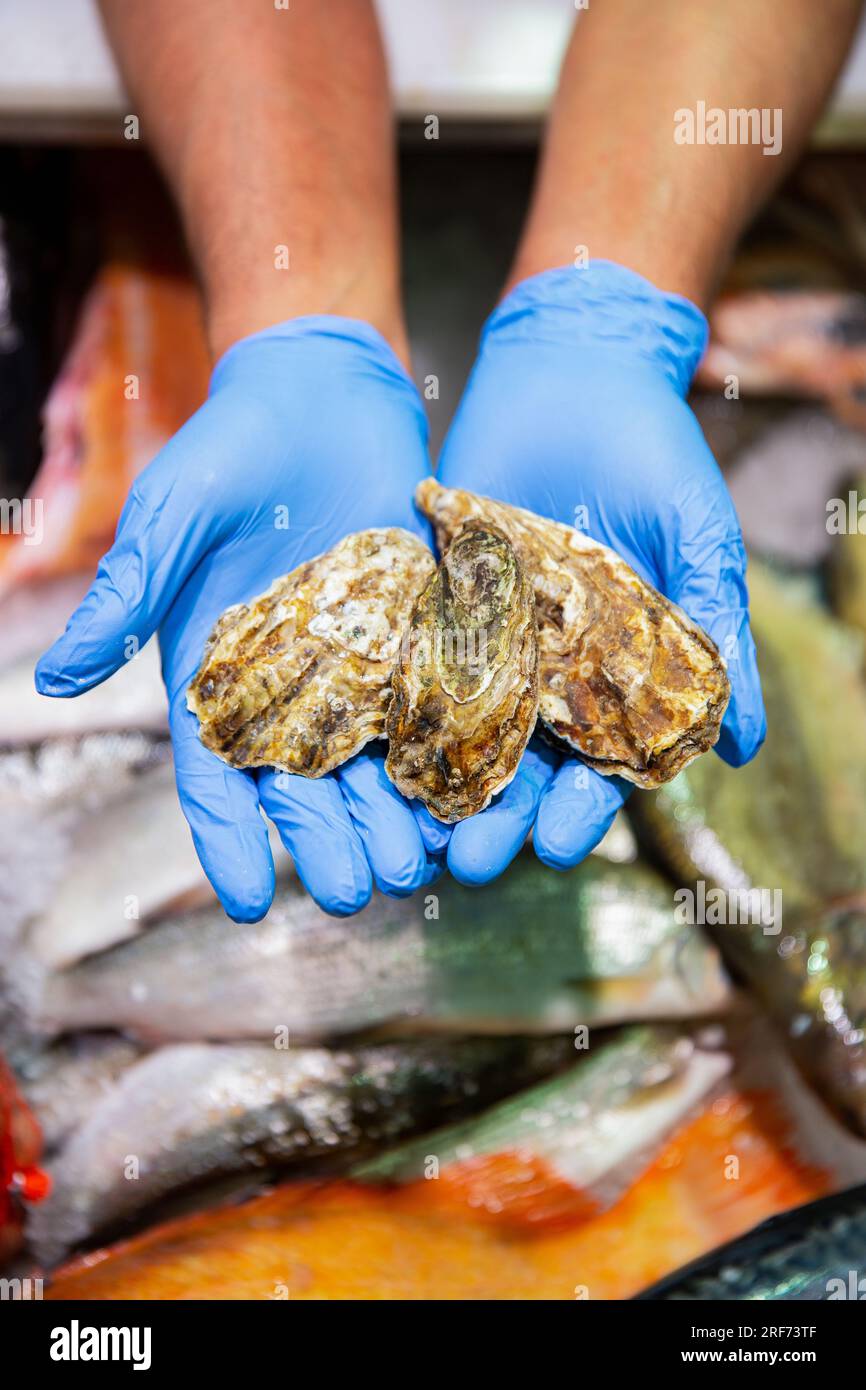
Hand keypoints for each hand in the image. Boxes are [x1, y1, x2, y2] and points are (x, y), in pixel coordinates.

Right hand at [36, 318, 445, 919]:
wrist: (323, 390)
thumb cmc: (231, 447)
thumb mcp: (172, 513)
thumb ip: (128, 593)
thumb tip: (52, 679)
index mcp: (218, 675)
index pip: (215, 779)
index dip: (226, 841)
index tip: (245, 902)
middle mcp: (291, 688)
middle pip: (306, 788)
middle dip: (326, 843)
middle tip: (354, 889)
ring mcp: (360, 668)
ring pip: (376, 767)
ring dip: (395, 819)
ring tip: (418, 864)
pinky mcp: (420, 639)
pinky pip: (437, 709)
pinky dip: (451, 754)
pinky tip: (473, 794)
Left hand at [436, 260, 765, 883]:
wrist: (569, 369)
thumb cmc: (652, 452)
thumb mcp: (695, 539)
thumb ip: (718, 634)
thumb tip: (746, 746)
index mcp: (615, 676)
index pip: (598, 767)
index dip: (580, 808)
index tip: (556, 844)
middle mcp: (545, 674)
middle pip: (517, 768)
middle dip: (495, 818)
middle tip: (465, 864)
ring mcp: (483, 643)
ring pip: (452, 733)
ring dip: (432, 786)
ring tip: (407, 831)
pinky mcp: (426, 606)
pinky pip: (402, 668)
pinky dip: (384, 711)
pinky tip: (358, 754)